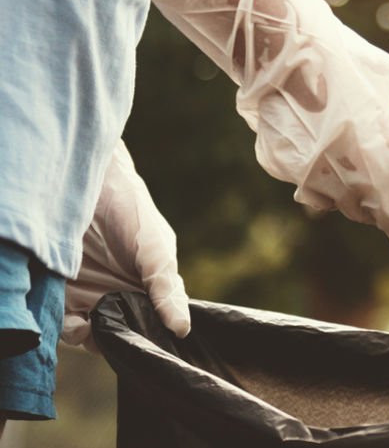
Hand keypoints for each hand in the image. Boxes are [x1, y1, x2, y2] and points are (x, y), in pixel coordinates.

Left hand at [63, 142, 190, 348]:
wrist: (87, 188)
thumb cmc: (132, 213)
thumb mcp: (156, 249)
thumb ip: (166, 288)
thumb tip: (182, 328)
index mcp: (151, 289)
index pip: (158, 324)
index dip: (156, 337)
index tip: (153, 342)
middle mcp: (124, 296)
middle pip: (128, 335)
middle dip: (125, 342)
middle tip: (122, 337)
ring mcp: (94, 297)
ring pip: (98, 336)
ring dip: (97, 341)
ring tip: (97, 327)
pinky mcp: (65, 297)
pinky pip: (69, 327)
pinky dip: (73, 332)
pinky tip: (80, 322)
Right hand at [132, 0, 388, 288]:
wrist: (277, 47)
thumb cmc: (344, 57)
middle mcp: (357, 178)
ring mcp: (318, 179)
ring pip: (353, 210)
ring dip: (372, 211)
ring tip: (386, 206)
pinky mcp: (288, 172)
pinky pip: (316, 193)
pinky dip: (331, 190)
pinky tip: (336, 172)